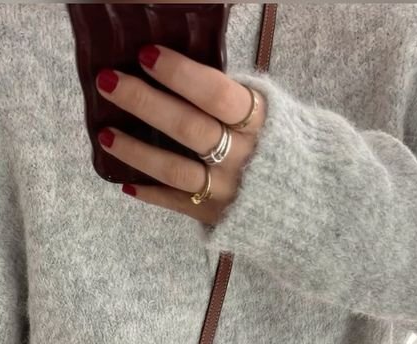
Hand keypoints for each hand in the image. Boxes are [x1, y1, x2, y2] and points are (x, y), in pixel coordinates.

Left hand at [95, 44, 266, 225]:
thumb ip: (234, 99)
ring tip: (105, 133)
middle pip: (186, 127)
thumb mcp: (273, 114)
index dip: (179, 74)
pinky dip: (150, 192)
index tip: (146, 54)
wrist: (311, 204)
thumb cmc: (283, 147)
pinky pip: (176, 202)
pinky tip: (125, 181)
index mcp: (260, 121)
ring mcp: (227, 189)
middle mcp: (243, 156)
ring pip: (174, 169)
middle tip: (108, 81)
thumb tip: (184, 72)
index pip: (215, 93)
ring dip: (135, 151)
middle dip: (143, 101)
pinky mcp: (215, 215)